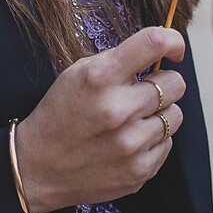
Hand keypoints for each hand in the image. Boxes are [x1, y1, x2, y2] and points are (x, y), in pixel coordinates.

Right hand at [14, 26, 187, 212]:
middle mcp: (119, 110)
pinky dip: (153, 140)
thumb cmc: (60, 114)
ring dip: (160, 114)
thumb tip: (163, 51)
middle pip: (175, 83)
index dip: (172, 41)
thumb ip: (119, 60)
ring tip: (133, 119)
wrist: (37, 168)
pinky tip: (128, 142)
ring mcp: (131, 144)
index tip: (173, 49)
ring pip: (175, 115)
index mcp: (100, 78)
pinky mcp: (139, 171)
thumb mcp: (78, 73)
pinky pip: (168, 143)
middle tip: (143, 91)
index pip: (154, 43)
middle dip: (163, 83)